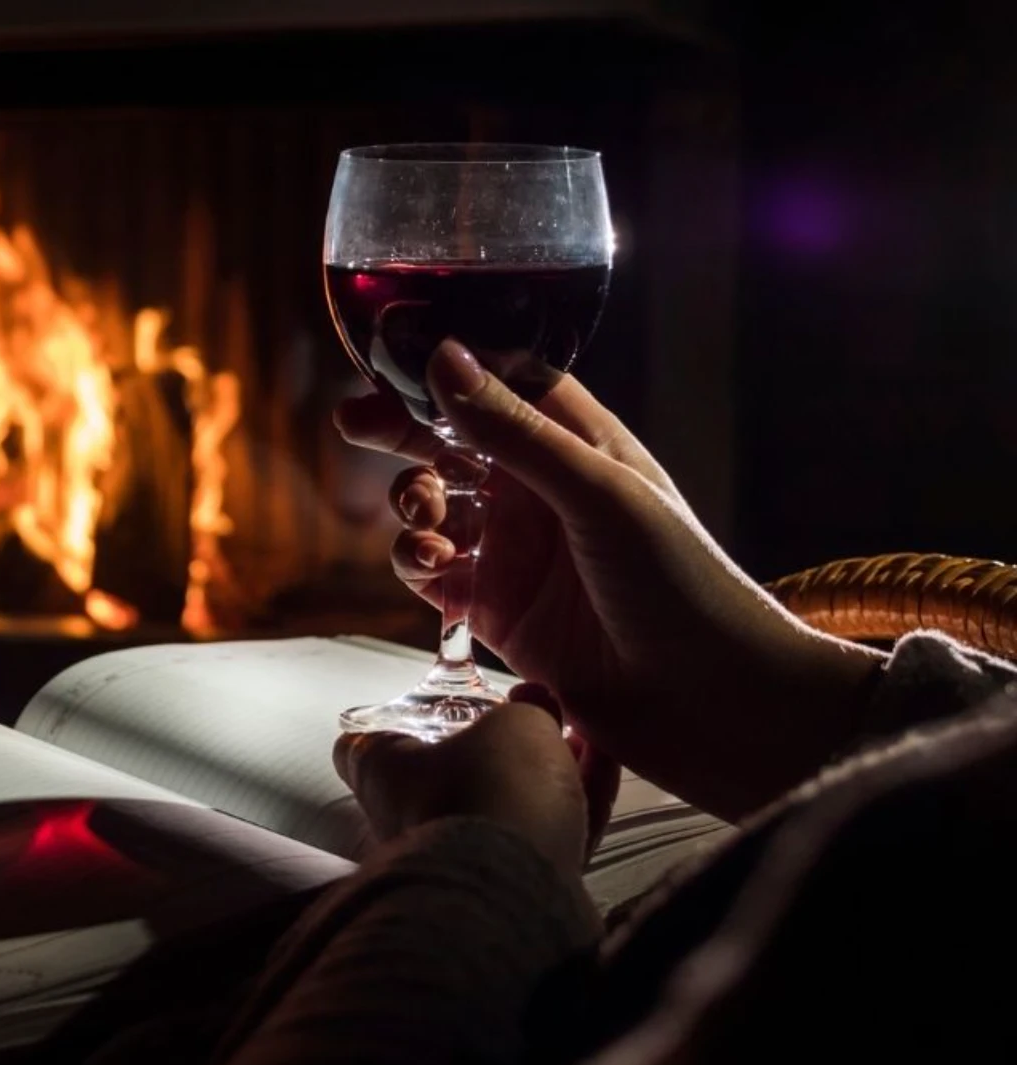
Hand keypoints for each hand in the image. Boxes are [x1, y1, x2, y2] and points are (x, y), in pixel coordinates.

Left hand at [333, 695, 598, 877]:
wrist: (515, 892)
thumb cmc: (489, 790)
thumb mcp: (516, 725)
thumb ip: (527, 712)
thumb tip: (534, 707)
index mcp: (382, 774)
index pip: (359, 746)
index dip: (392, 721)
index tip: (426, 704)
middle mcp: (409, 821)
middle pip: (451, 773)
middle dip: (500, 744)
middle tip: (542, 712)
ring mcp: (459, 859)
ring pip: (505, 805)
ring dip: (546, 771)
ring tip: (584, 736)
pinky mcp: (509, 888)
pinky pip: (542, 836)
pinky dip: (571, 803)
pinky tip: (604, 766)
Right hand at [336, 340, 881, 819]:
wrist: (711, 702)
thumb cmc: (682, 584)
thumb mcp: (597, 491)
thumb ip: (514, 431)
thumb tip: (445, 359)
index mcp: (579, 445)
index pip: (501, 383)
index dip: (446, 370)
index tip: (391, 364)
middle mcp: (543, 492)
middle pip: (452, 441)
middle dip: (402, 431)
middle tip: (356, 424)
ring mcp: (517, 552)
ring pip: (434, 508)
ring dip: (411, 505)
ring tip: (423, 522)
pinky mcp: (496, 612)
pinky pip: (431, 575)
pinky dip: (414, 565)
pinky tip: (429, 568)